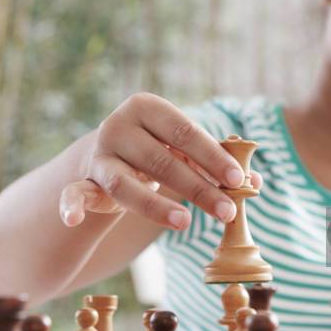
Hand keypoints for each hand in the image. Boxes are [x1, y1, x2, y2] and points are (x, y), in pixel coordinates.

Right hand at [59, 93, 262, 229]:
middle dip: (198, 188)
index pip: (185, 132)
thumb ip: (215, 163)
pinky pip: (74, 194)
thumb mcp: (184, 150)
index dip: (213, 157)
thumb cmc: (158, 150)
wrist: (111, 154)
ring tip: (185, 222)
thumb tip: (257, 183)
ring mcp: (99, 153)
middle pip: (163, 161)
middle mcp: (119, 125)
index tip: (238, 180)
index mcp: (148, 108)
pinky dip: (72, 205)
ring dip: (156, 205)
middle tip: (226, 212)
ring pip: (126, 184)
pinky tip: (73, 219)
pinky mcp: (83, 180)